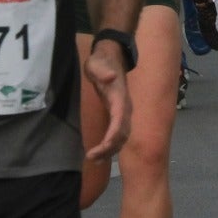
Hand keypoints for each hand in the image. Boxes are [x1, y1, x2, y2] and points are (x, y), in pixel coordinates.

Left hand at [83, 43, 132, 159]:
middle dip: (109, 148)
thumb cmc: (102, 61)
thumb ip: (101, 69)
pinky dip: (110, 146)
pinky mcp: (118, 115)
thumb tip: (111, 77)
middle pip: (122, 134)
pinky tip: (99, 154)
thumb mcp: (97, 62)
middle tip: (92, 157)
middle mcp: (125, 108)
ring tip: (94, 159)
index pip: (120, 121)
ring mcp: (123, 112)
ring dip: (110, 150)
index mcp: (120, 97)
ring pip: (122, 137)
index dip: (112, 137)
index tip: (100, 148)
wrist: (112, 58)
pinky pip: (118, 134)